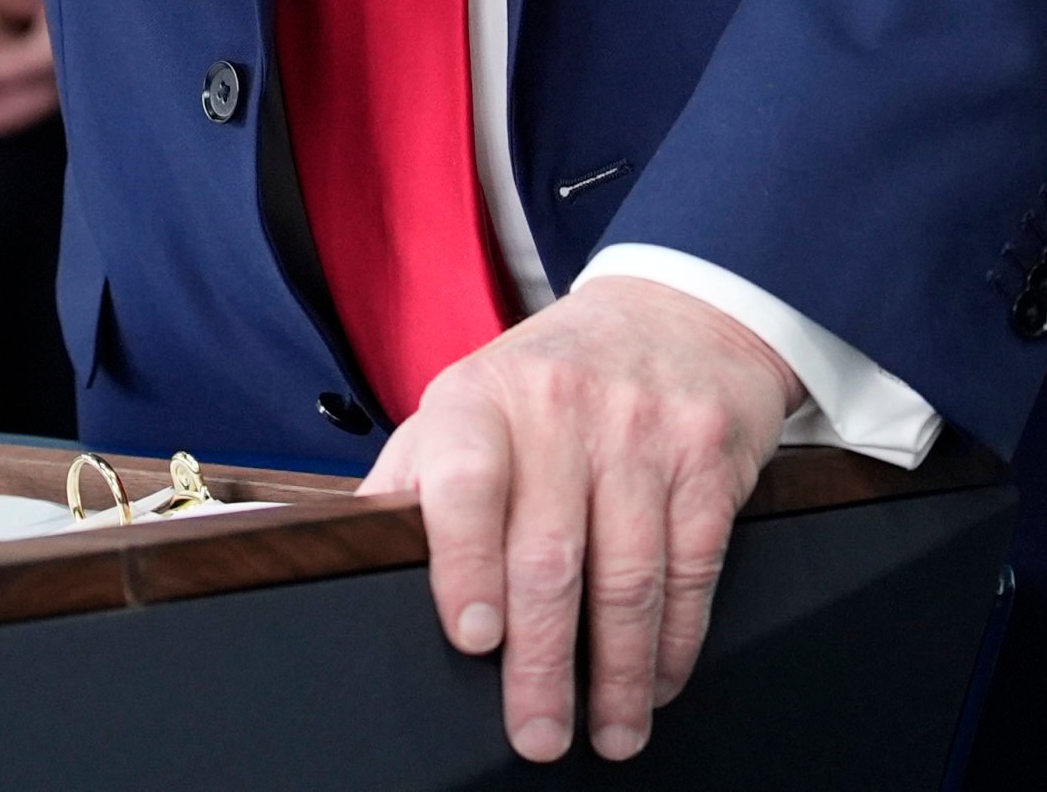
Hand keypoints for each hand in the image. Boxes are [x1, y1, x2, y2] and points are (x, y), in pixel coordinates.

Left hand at [362, 277, 802, 764]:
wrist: (676, 311)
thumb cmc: (550, 379)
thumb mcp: (467, 401)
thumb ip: (412, 476)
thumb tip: (337, 554)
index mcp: (481, 399)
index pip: (464, 479)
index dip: (464, 563)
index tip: (471, 638)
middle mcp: (562, 409)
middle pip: (549, 553)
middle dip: (542, 662)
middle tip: (535, 735)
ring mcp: (642, 432)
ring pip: (629, 575)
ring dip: (618, 672)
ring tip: (607, 733)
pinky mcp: (708, 458)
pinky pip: (692, 568)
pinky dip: (676, 641)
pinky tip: (658, 682)